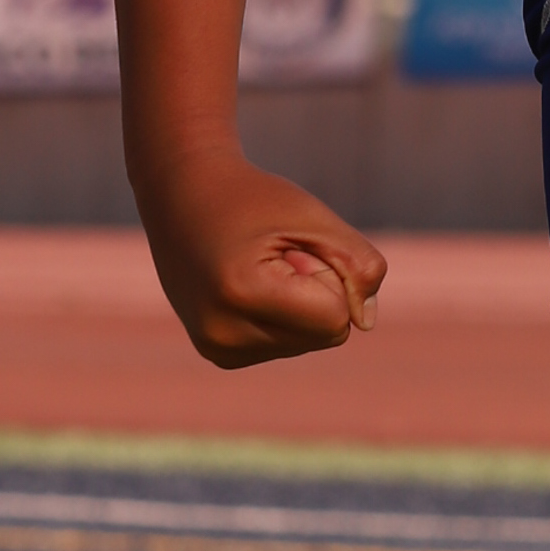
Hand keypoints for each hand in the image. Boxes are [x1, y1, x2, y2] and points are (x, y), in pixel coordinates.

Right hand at [138, 147, 388, 367]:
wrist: (184, 196)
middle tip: (278, 253)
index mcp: (242, 295)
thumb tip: (365, 322)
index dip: (328, 274)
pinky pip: (286, 344)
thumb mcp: (314, 217)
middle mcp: (223, 334)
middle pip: (325, 335)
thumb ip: (357, 265)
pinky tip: (250, 284)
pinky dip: (283, 315)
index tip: (292, 246)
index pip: (335, 319)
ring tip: (260, 266)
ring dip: (300, 304)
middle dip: (318, 291)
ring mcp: (217, 349)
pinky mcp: (219, 354)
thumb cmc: (254, 200)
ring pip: (308, 342)